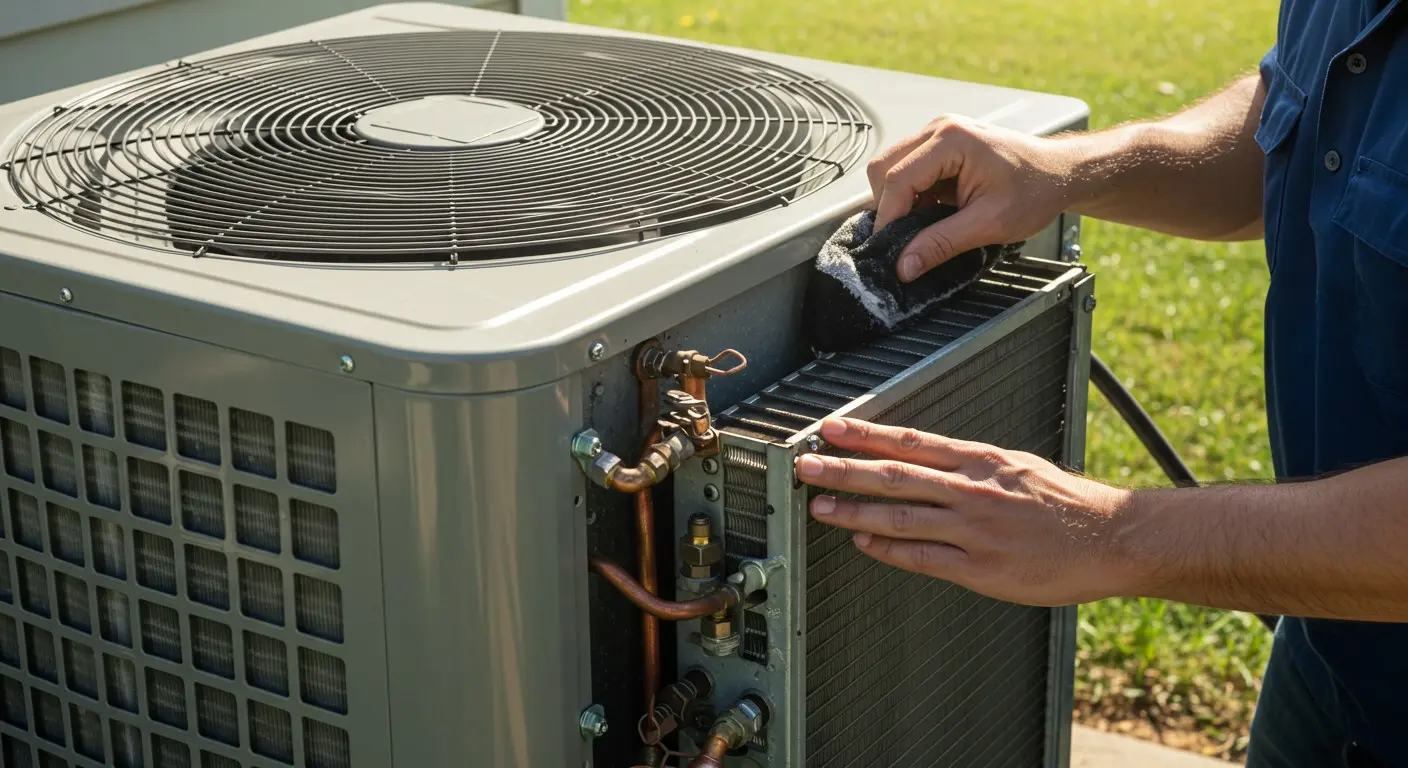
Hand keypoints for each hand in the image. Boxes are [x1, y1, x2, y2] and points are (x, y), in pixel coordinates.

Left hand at [794, 416, 1136, 606]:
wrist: (1110, 538)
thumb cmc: (1063, 502)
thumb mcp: (1014, 465)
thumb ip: (967, 465)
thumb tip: (923, 461)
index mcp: (981, 460)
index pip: (911, 441)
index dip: (866, 435)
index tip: (829, 429)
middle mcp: (973, 490)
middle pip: (896, 475)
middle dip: (845, 470)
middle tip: (806, 466)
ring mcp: (975, 530)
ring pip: (902, 516)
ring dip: (855, 510)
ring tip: (820, 505)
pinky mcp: (981, 569)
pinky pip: (923, 558)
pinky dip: (888, 549)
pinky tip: (862, 541)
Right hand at [867, 114, 1083, 282]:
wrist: (1062, 173)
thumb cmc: (1036, 191)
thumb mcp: (989, 224)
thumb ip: (941, 244)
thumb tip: (903, 265)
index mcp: (951, 140)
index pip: (897, 179)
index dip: (887, 219)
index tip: (886, 250)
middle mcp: (939, 129)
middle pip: (884, 168)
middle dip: (888, 207)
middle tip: (904, 238)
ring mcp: (939, 133)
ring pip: (891, 167)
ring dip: (899, 201)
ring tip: (924, 224)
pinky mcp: (941, 145)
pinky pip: (909, 169)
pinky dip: (912, 195)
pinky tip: (933, 211)